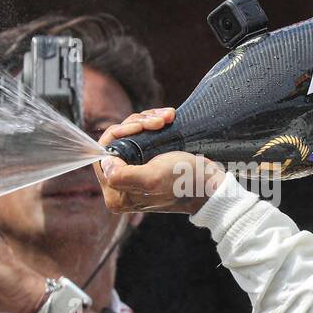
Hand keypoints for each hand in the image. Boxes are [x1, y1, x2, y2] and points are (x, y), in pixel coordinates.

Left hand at [95, 108, 224, 214]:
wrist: (210, 181)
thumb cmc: (184, 181)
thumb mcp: (152, 178)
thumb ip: (122, 176)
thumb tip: (105, 163)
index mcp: (117, 195)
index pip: (103, 155)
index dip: (119, 135)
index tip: (141, 128)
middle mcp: (121, 186)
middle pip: (116, 141)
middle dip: (137, 125)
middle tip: (159, 121)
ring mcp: (134, 172)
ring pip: (129, 134)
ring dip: (147, 120)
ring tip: (167, 118)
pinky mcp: (147, 160)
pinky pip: (141, 134)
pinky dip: (153, 122)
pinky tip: (168, 118)